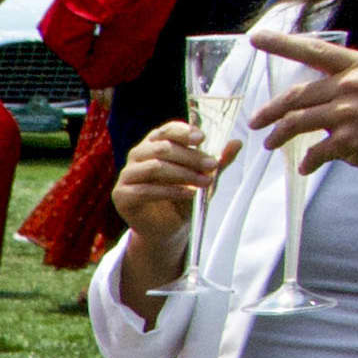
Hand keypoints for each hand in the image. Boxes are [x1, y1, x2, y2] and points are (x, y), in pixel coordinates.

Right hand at [109, 113, 222, 267]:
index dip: (183, 132)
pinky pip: (146, 190)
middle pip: (162, 148)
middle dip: (190, 156)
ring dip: (183, 173)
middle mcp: (138, 156)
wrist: (169, 227)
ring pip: (154, 167)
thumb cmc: (185, 198)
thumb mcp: (205, 177)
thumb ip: (218, 162)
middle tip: (212, 165)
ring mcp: (126, 176)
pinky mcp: (121, 196)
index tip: (202, 139)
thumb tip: (236, 143)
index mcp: (155, 144)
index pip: (166, 130)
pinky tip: (188, 194)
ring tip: (205, 181)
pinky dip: (170, 191)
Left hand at [253, 27, 357, 178]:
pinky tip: (307, 165)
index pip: (314, 51)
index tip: (257, 38)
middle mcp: (351, 85)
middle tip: (257, 121)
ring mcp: (348, 113)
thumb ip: (351, 82)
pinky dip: (308, 161)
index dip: (282, 44)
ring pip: (296, 123)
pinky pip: (314, 152)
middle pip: (296, 96)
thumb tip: (320, 97)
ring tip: (271, 144)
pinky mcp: (348, 140)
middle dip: (270, 111)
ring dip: (279, 136)